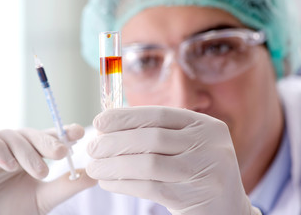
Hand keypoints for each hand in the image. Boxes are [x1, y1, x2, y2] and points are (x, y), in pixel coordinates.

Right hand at [0, 124, 96, 214]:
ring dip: (27, 152)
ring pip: (11, 136)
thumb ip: (65, 186)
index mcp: (31, 154)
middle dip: (49, 142)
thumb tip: (94, 175)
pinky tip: (9, 165)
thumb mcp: (42, 199)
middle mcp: (12, 147)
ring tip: (40, 172)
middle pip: (32, 134)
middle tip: (63, 153)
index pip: (48, 137)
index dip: (63, 132)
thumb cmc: (11, 212)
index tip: (79, 133)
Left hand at [86, 106, 260, 214]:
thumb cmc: (198, 171)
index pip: (158, 115)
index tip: (100, 121)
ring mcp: (204, 171)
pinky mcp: (194, 198)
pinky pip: (150, 188)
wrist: (227, 209)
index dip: (125, 117)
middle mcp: (209, 145)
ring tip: (94, 167)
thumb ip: (160, 134)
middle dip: (114, 142)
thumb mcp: (189, 145)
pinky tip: (108, 182)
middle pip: (151, 138)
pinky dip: (123, 184)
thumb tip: (111, 128)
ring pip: (148, 164)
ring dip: (114, 165)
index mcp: (206, 125)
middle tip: (92, 148)